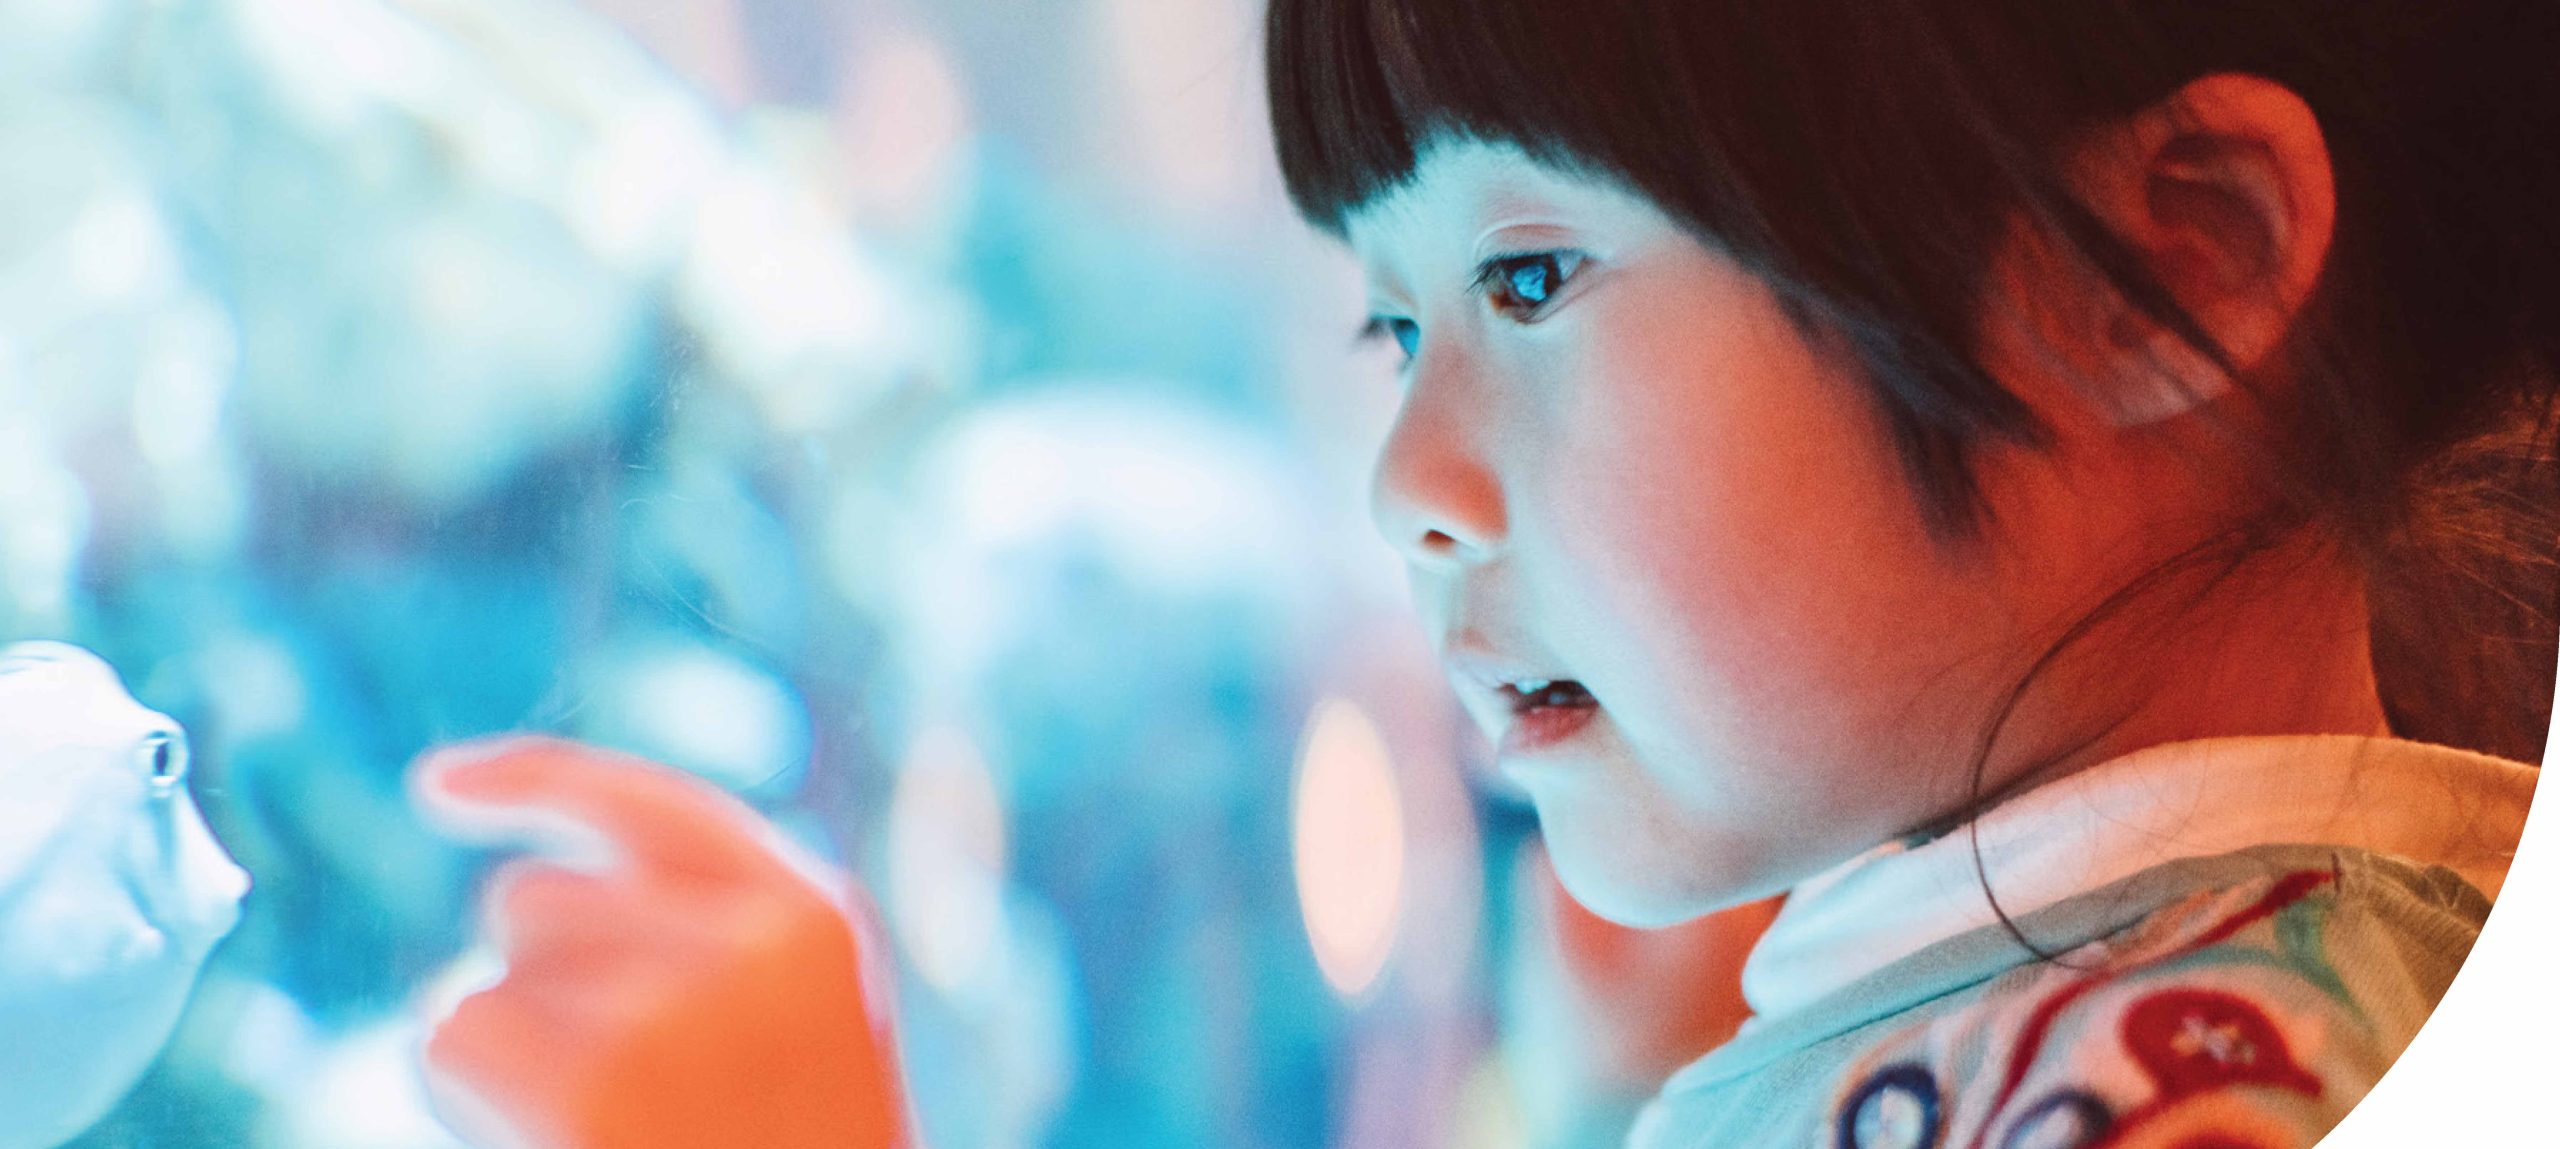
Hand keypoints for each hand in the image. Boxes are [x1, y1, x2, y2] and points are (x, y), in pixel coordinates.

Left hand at [412, 737, 909, 1148]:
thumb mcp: (791, 1029)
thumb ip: (707, 938)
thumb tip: (517, 884)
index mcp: (815, 919)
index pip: (650, 807)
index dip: (533, 782)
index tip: (436, 787)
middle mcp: (753, 939)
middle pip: (537, 896)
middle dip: (534, 983)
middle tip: (609, 1096)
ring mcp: (676, 1003)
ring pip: (489, 977)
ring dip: (507, 1054)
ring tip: (596, 1131)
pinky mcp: (595, 1077)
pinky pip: (450, 1038)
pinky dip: (464, 1100)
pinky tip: (546, 1143)